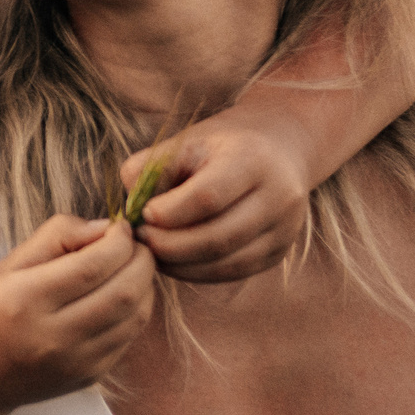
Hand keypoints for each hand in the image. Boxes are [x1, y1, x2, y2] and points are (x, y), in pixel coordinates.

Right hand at [0, 215, 153, 414]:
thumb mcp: (7, 264)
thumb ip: (56, 236)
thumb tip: (104, 227)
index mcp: (26, 299)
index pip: (94, 265)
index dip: (120, 239)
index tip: (119, 226)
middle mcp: (54, 336)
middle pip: (125, 292)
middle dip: (142, 260)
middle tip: (134, 245)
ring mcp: (75, 362)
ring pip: (136, 317)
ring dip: (145, 285)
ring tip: (130, 268)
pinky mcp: (90, 376)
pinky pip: (130, 338)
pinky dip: (136, 311)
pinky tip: (121, 297)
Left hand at [120, 114, 309, 283]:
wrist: (279, 149)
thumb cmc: (220, 146)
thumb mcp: (187, 142)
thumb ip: (152, 168)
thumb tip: (131, 209)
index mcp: (253, 160)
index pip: (208, 197)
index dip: (170, 212)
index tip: (143, 214)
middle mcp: (278, 198)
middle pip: (217, 237)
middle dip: (170, 245)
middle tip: (140, 239)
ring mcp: (283, 230)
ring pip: (225, 263)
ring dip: (180, 264)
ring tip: (152, 251)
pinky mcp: (278, 253)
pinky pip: (232, 273)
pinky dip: (197, 272)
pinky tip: (174, 261)